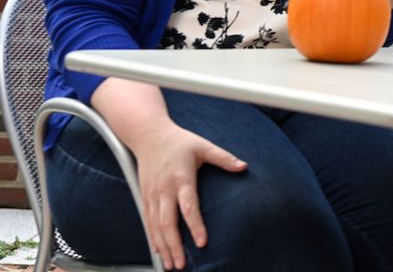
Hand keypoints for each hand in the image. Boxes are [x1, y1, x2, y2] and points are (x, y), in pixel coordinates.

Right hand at [130, 122, 246, 269]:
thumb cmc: (179, 141)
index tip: (202, 242)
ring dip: (163, 247)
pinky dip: (153, 238)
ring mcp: (152, 195)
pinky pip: (148, 221)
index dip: (195, 225)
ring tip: (171, 265)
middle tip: (181, 264)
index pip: (188, 206)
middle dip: (174, 245)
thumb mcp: (203, 146)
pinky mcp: (144, 197)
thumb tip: (244, 166)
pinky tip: (159, 252)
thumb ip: (224, 158)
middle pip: (167, 222)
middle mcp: (164, 189)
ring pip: (155, 226)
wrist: (149, 135)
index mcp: (181, 178)